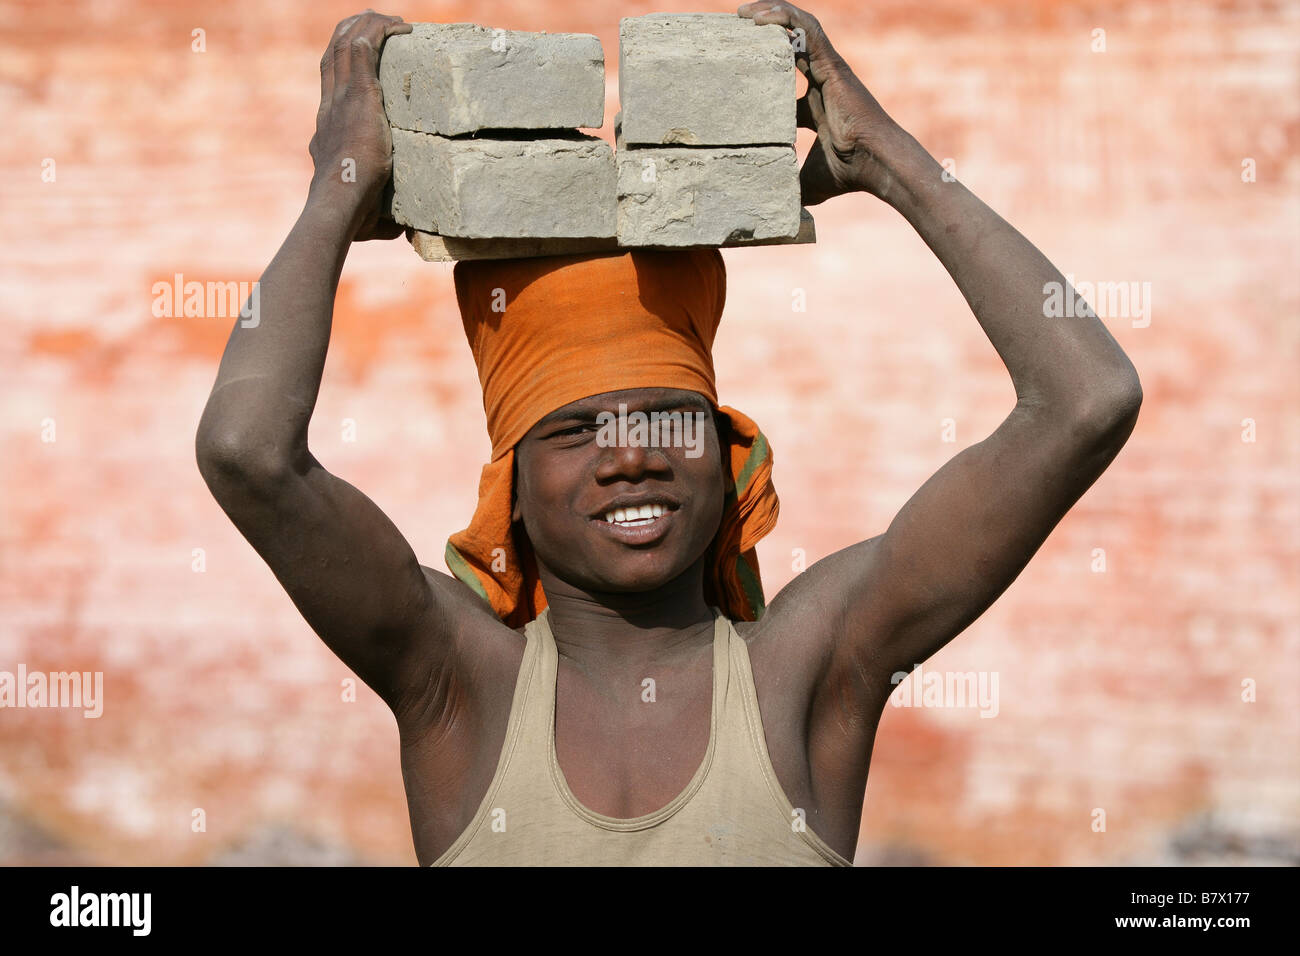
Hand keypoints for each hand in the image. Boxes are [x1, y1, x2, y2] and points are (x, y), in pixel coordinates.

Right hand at [308, 10, 411, 240]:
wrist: (340, 203)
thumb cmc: (353, 217)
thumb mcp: (369, 212)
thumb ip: (384, 216)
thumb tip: (408, 232)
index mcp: (328, 133)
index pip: (330, 91)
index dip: (343, 70)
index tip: (362, 63)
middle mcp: (329, 110)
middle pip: (331, 58)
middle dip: (350, 35)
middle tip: (373, 25)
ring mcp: (340, 100)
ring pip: (343, 45)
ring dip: (365, 26)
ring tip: (388, 17)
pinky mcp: (359, 95)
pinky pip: (363, 49)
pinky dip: (378, 32)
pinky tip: (398, 25)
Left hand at [737, 2, 900, 202]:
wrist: (876, 163)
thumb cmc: (848, 173)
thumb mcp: (808, 182)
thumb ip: (790, 190)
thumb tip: (769, 213)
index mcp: (814, 105)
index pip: (783, 79)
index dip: (759, 72)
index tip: (733, 69)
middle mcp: (821, 82)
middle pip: (787, 47)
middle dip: (761, 35)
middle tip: (734, 29)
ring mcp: (827, 70)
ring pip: (797, 29)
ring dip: (770, 15)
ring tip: (742, 13)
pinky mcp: (831, 63)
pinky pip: (806, 29)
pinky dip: (784, 17)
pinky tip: (759, 17)